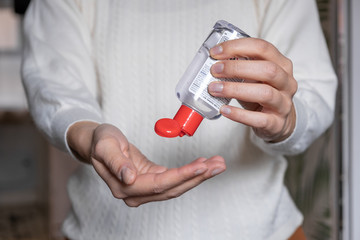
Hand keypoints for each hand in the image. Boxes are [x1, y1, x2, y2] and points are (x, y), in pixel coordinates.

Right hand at [67, 122, 225, 206]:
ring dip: (198, 176)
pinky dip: (189, 172)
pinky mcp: (150, 181)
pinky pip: (173, 180)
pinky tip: (202, 164)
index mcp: (124, 186)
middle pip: (172, 188)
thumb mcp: (105, 146)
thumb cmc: (101, 141)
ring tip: (217, 164)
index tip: (201, 167)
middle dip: (197, 177)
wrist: (97, 142)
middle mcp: (135, 193)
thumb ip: (116, 162)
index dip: (181, 176)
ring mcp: (143, 190)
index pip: (159, 184)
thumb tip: (128, 178)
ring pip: (176, 186)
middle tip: (218, 165)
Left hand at [208, 38, 297, 141]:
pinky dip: (239, 114)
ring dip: (236, 89)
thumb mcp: (255, 76)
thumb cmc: (261, 94)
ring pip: (265, 93)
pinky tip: (224, 109)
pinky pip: (259, 119)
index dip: (237, 47)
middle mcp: (286, 82)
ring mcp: (283, 103)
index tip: (216, 52)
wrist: (278, 122)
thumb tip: (213, 63)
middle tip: (215, 70)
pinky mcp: (276, 123)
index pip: (262, 48)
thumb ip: (240, 67)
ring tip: (215, 89)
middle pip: (267, 69)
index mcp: (281, 64)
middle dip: (237, 68)